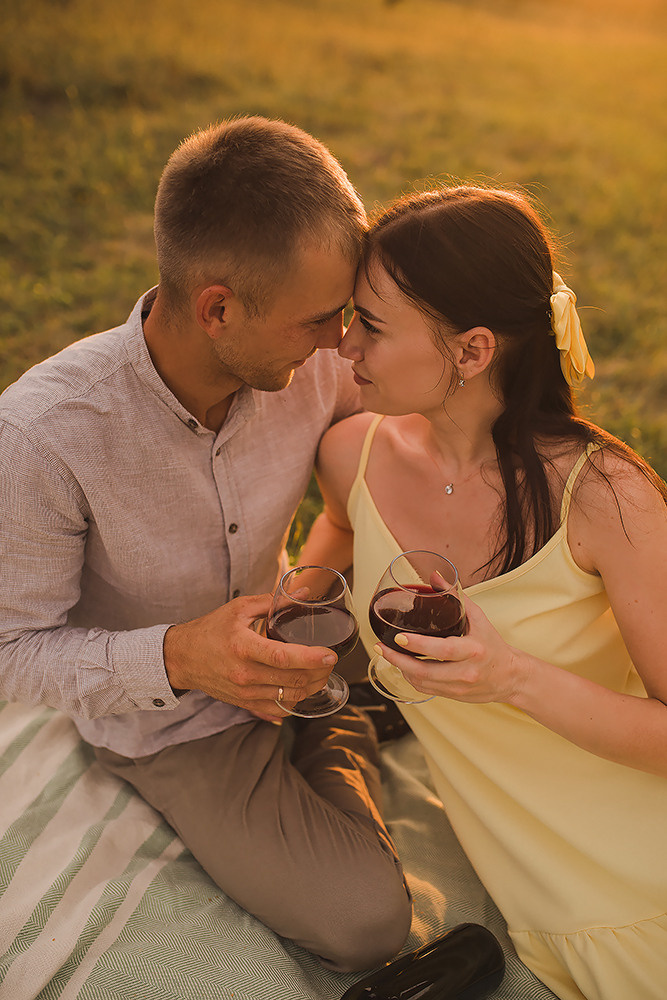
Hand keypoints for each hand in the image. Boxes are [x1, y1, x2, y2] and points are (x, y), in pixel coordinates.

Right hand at [163, 593, 336, 721]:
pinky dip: (295, 701)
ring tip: (321, 673)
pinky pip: (277, 709)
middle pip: (292, 680)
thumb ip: (273, 601)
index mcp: (243, 647)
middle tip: (330, 661)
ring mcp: (244, 693)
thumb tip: (305, 594)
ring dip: (311, 687)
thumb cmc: (211, 630)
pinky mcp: (244, 704)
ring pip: (289, 697)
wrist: (182, 657)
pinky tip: (302, 689)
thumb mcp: (239, 608)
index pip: (283, 657)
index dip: (311, 658)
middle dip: (319, 673)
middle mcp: (244, 674)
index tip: (330, 654)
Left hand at [375, 595, 525, 704]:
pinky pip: (425, 690)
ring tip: (388, 654)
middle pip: (425, 671)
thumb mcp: (479, 618)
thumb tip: (434, 577)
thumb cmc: (492, 645)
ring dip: (401, 669)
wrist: (510, 677)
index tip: (399, 637)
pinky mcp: (453, 697)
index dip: (418, 645)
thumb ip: (456, 597)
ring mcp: (458, 687)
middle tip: (381, 646)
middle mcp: (466, 671)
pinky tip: (404, 667)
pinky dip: (411, 678)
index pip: (442, 649)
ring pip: (421, 682)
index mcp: (473, 650)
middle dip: (398, 660)